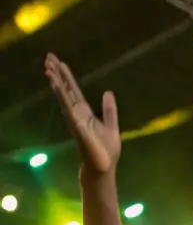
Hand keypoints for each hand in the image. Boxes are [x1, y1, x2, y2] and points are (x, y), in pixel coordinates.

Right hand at [45, 54, 120, 174]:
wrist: (105, 167)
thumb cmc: (108, 151)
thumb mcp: (112, 126)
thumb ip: (109, 110)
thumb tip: (108, 92)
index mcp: (85, 112)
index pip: (74, 91)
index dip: (67, 77)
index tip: (60, 63)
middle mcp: (77, 114)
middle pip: (65, 89)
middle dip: (57, 73)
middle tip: (48, 56)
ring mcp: (75, 119)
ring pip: (63, 95)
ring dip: (56, 81)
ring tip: (48, 66)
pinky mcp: (76, 124)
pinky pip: (67, 106)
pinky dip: (61, 94)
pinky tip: (55, 83)